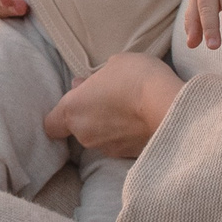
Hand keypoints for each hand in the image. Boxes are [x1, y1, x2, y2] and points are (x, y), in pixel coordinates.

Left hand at [43, 54, 181, 159]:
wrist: (171, 107)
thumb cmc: (137, 79)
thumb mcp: (113, 64)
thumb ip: (94, 79)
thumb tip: (84, 86)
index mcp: (73, 110)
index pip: (51, 125)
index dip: (60, 116)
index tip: (76, 102)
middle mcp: (84, 134)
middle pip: (78, 129)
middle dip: (89, 116)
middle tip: (107, 98)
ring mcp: (106, 148)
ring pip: (99, 138)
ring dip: (107, 126)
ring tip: (128, 109)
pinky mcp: (126, 157)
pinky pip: (119, 144)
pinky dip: (125, 136)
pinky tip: (140, 121)